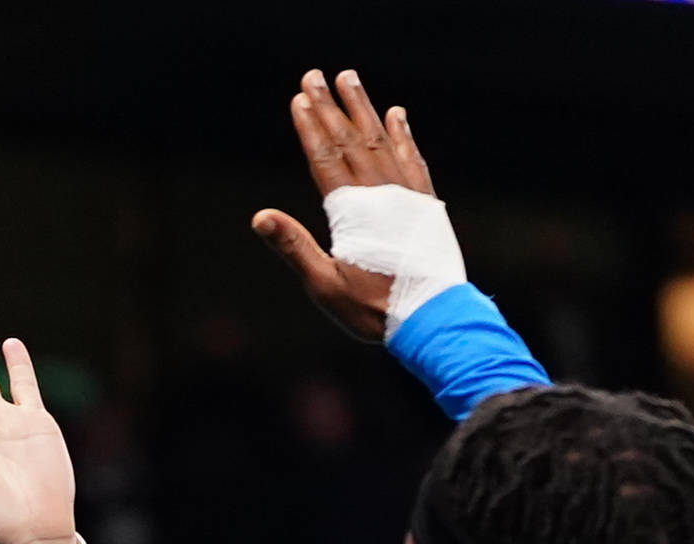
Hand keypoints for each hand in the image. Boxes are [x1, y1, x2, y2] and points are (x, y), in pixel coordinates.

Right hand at [251, 68, 437, 344]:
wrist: (434, 317)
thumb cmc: (375, 309)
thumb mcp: (325, 285)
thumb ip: (294, 247)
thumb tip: (260, 217)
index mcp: (352, 211)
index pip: (325, 158)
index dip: (310, 128)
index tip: (299, 99)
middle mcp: (380, 193)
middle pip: (349, 140)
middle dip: (330, 106)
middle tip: (314, 76)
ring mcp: (406, 194)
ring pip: (381, 139)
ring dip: (363, 108)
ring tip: (349, 79)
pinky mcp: (425, 203)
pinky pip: (412, 158)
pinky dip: (403, 134)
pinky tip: (397, 114)